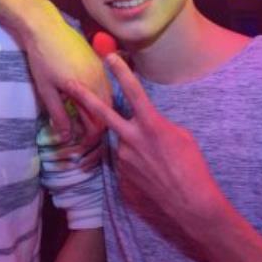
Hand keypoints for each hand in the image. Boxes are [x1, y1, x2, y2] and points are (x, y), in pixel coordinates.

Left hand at [21, 7, 109, 144]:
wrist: (46, 28)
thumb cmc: (42, 59)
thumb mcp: (47, 90)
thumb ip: (58, 114)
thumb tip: (66, 135)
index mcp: (87, 89)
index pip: (98, 120)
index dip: (91, 135)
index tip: (83, 142)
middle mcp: (99, 79)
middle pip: (107, 109)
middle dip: (98, 123)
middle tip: (84, 132)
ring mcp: (100, 68)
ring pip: (108, 96)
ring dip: (100, 109)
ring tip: (85, 117)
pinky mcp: (98, 60)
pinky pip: (105, 84)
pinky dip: (99, 96)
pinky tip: (88, 99)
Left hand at [66, 53, 226, 235]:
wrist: (190, 205)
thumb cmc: (193, 168)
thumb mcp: (180, 137)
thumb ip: (157, 125)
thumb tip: (145, 124)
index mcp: (151, 125)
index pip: (134, 92)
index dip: (121, 73)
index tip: (109, 56)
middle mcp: (131, 139)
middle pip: (103, 113)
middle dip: (84, 96)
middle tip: (68, 83)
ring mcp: (123, 160)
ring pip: (121, 144)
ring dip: (132, 147)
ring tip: (156, 162)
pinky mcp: (121, 178)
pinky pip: (125, 165)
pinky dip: (136, 166)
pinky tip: (152, 177)